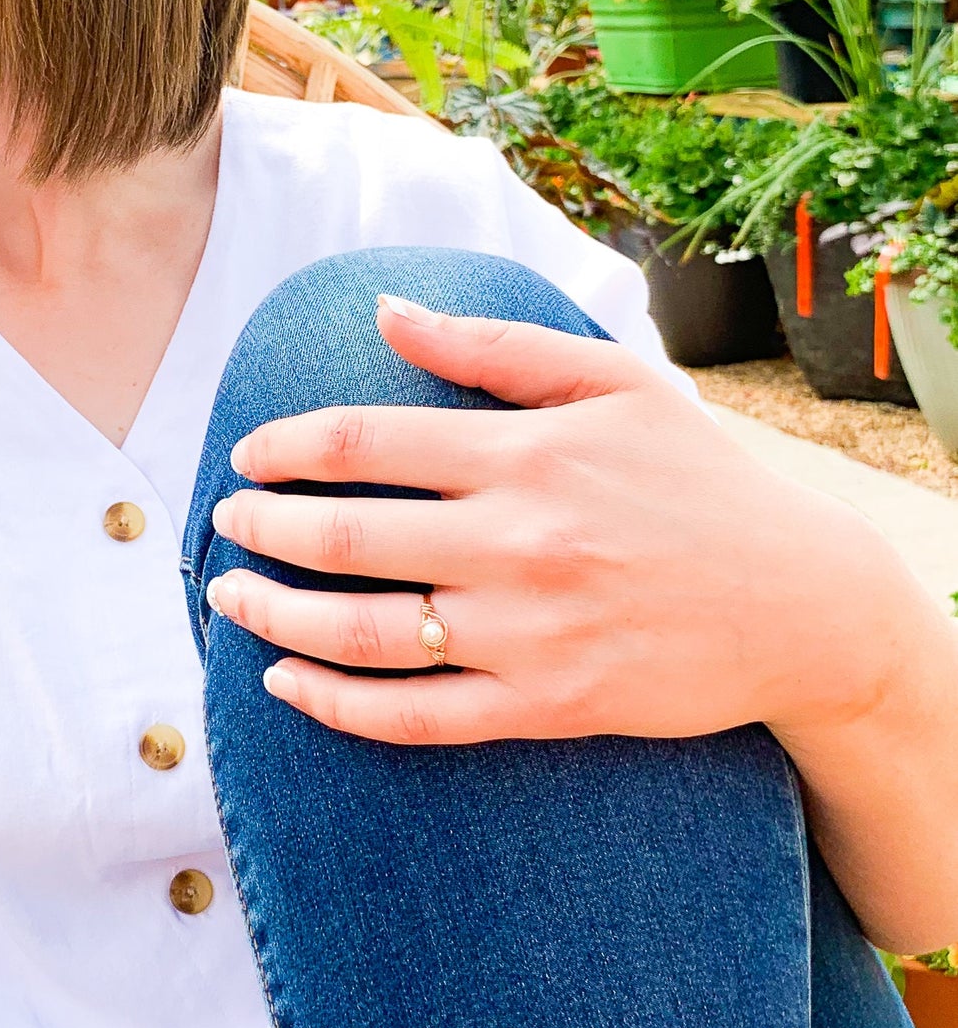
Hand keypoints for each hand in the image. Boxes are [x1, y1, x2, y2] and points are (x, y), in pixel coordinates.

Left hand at [205, 295, 917, 747]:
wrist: (802, 605)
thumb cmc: (698, 479)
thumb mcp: (613, 383)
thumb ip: (492, 346)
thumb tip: (385, 309)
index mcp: (526, 454)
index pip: (365, 443)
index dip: (286, 448)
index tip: (246, 456)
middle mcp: (517, 543)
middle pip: (346, 537)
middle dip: (261, 528)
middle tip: (224, 522)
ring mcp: (529, 635)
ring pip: (363, 634)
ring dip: (275, 617)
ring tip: (229, 596)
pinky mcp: (546, 708)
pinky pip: (416, 719)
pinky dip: (336, 707)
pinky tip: (285, 685)